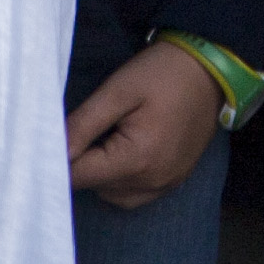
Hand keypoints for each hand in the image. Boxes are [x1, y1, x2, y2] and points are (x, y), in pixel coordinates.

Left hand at [66, 38, 224, 207]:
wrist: (211, 67)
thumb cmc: (162, 73)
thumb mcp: (118, 90)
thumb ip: (83, 124)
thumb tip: (52, 153)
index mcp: (137, 159)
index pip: (80, 176)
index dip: (61, 158)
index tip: (62, 136)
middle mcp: (153, 181)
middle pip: (95, 187)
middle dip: (85, 162)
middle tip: (91, 127)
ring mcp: (167, 184)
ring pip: (113, 196)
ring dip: (102, 175)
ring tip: (109, 139)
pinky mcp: (175, 180)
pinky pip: (136, 195)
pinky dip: (122, 181)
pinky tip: (125, 152)